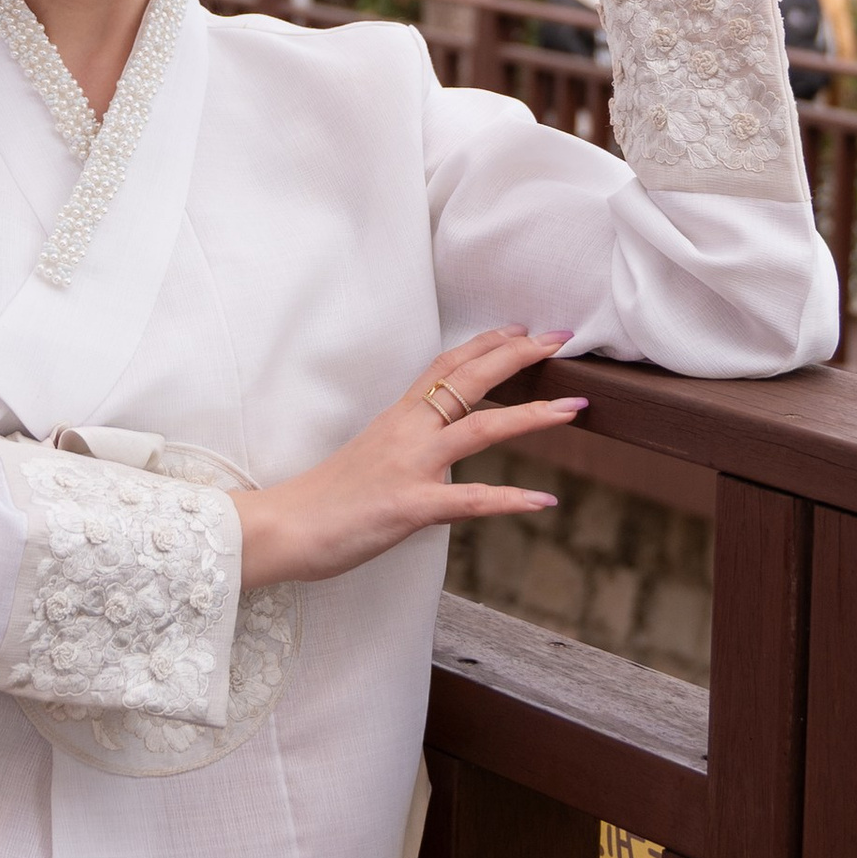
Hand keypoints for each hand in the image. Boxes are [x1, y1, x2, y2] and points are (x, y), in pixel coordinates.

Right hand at [232, 327, 584, 588]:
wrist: (283, 528)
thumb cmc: (326, 499)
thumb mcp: (372, 457)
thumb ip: (409, 446)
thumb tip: (441, 450)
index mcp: (397, 418)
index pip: (446, 365)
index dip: (486, 343)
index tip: (522, 329)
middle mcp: (406, 432)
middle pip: (468, 380)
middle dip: (519, 357)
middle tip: (560, 339)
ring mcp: (408, 468)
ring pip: (478, 429)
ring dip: (530, 417)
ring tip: (573, 408)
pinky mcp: (408, 507)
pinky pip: (468, 500)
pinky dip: (510, 499)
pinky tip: (544, 500)